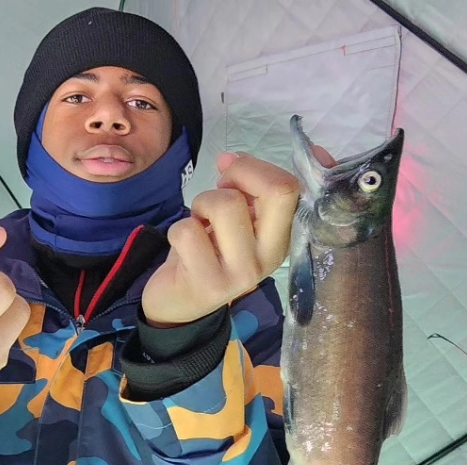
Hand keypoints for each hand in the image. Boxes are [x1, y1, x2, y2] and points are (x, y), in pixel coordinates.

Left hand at [141, 152, 300, 327]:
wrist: (179, 304)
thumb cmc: (208, 254)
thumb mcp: (232, 220)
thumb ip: (239, 189)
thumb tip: (228, 158)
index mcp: (281, 237)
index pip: (289, 187)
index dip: (256, 168)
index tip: (232, 177)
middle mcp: (269, 256)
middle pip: (274, 191)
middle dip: (237, 176)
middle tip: (217, 195)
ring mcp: (242, 273)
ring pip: (225, 205)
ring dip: (201, 204)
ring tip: (199, 225)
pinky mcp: (209, 284)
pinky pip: (188, 231)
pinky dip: (177, 230)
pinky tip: (184, 248)